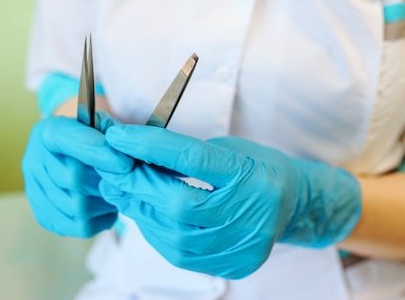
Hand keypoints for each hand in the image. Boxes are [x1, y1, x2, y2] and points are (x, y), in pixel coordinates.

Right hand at [21, 112, 132, 237]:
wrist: (74, 155)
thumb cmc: (92, 137)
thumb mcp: (101, 124)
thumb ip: (111, 133)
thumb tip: (122, 157)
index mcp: (49, 132)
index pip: (68, 141)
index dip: (98, 153)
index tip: (125, 162)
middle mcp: (34, 161)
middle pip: (73, 179)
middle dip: (105, 181)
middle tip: (124, 180)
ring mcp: (35, 191)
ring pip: (78, 207)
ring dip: (105, 202)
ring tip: (115, 192)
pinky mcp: (44, 216)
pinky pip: (79, 226)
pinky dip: (101, 220)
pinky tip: (107, 207)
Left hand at [98, 126, 360, 278]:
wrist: (294, 204)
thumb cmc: (256, 167)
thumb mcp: (227, 149)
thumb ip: (186, 155)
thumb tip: (134, 153)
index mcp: (251, 175)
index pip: (192, 159)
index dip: (149, 146)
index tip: (117, 136)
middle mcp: (250, 214)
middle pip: (177, 203)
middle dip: (136, 184)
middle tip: (111, 169)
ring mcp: (243, 247)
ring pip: (172, 234)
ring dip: (139, 210)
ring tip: (123, 191)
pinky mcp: (233, 266)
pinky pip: (178, 254)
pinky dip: (154, 232)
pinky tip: (145, 214)